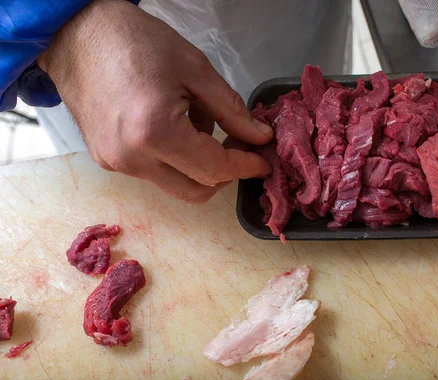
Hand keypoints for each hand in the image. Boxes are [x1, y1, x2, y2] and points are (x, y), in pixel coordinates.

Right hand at [38, 0, 272, 203]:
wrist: (76, 33)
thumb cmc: (136, 41)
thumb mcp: (196, 69)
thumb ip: (232, 110)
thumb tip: (259, 138)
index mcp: (155, 133)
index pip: (214, 169)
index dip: (245, 167)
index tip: (262, 161)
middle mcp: (132, 158)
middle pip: (196, 191)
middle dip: (223, 174)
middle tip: (237, 145)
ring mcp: (116, 163)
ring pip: (175, 184)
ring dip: (198, 165)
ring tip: (196, 121)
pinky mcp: (106, 160)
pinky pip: (153, 172)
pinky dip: (174, 158)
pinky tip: (173, 124)